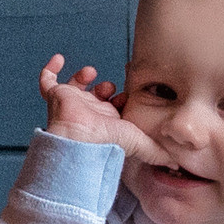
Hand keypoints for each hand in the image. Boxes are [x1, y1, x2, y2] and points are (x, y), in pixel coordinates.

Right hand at [38, 55, 171, 165]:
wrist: (80, 140)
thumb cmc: (107, 142)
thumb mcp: (140, 143)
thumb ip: (157, 152)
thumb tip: (177, 164)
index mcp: (107, 122)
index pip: (115, 106)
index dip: (122, 99)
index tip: (128, 94)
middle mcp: (89, 112)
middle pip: (97, 96)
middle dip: (106, 88)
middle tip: (112, 86)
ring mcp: (71, 103)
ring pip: (75, 87)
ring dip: (84, 77)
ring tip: (92, 73)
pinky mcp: (56, 96)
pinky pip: (47, 80)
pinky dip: (50, 69)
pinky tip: (60, 59)